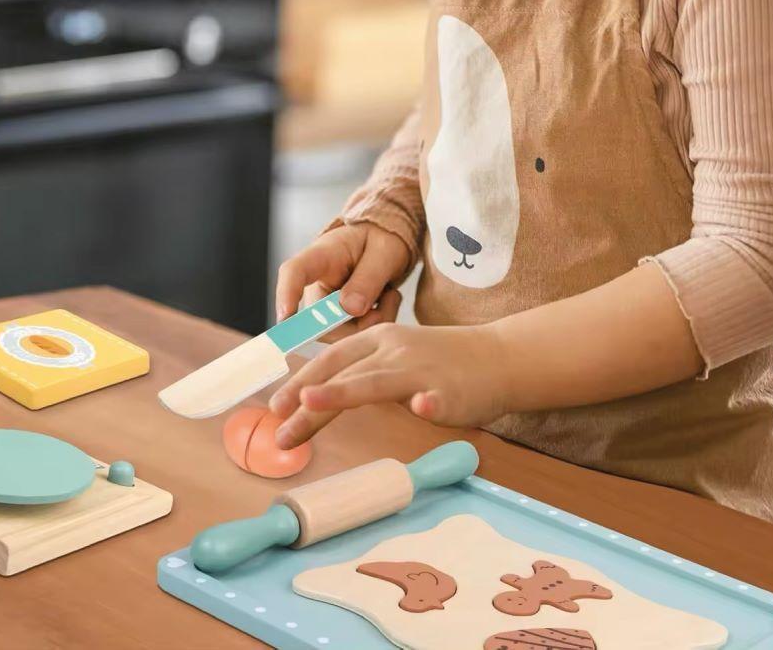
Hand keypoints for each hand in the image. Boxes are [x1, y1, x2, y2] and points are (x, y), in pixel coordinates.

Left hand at [267, 321, 506, 448]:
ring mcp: (421, 369)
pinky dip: (430, 402)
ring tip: (314, 402)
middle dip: (307, 403)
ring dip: (344, 392)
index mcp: (376, 341)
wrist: (499, 358)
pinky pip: (439, 396)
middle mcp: (393, 351)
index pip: (329, 362)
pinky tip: (423, 408)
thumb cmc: (441, 364)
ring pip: (377, 380)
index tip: (274, 409)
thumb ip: (360, 374)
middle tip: (279, 432)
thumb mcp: (394, 358)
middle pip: (342, 376)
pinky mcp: (451, 390)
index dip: (299, 384)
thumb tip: (314, 397)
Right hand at [275, 222, 411, 344]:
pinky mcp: (338, 322)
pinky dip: (376, 326)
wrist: (385, 244)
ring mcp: (324, 307)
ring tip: (390, 296)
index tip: (285, 317)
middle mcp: (316, 285)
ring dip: (372, 323)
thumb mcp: (383, 251)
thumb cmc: (379, 241)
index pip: (294, 272)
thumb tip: (350, 309)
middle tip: (390, 298)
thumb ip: (368, 278)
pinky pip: (353, 338)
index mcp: (321, 256)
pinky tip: (386, 304)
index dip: (287, 294)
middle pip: (318, 319)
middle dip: (357, 322)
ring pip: (339, 334)